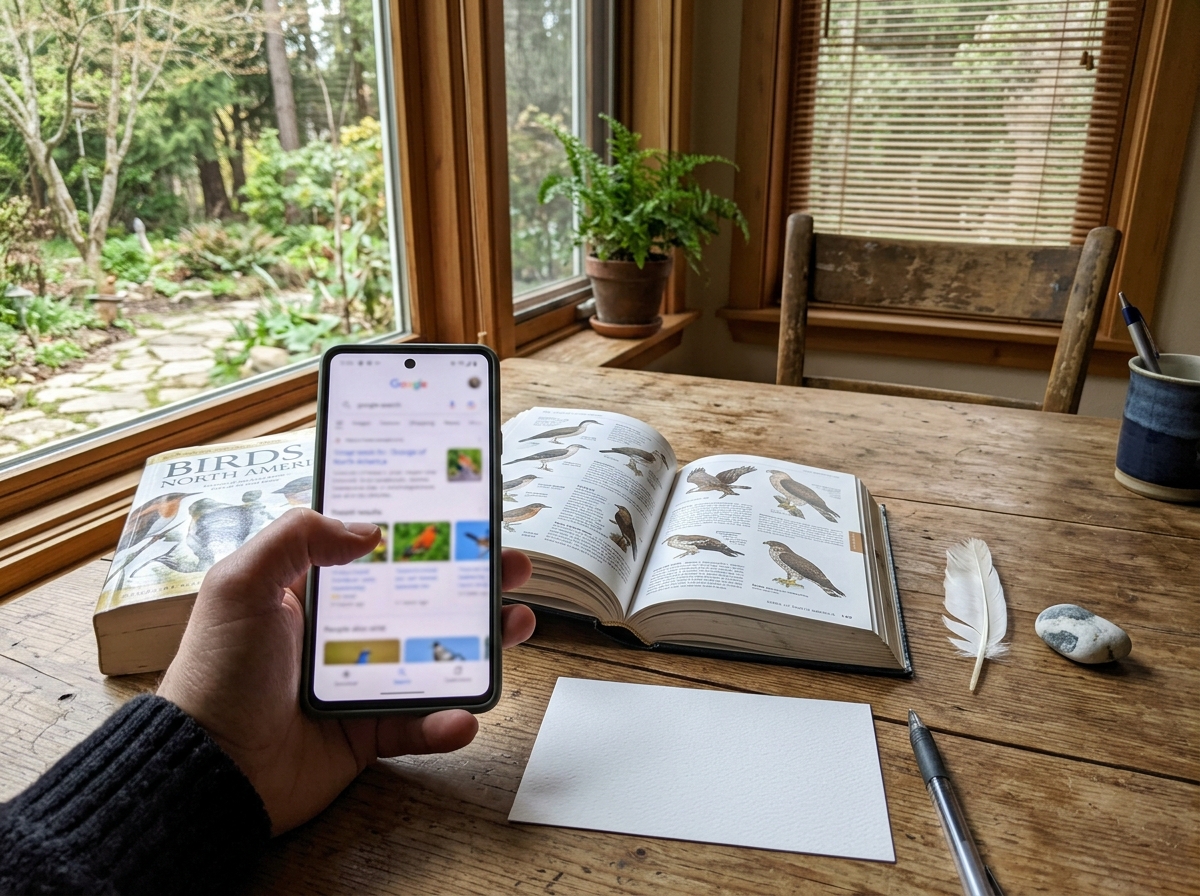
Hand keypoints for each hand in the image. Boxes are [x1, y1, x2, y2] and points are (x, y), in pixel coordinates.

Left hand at [157, 508, 534, 834]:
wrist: (208, 770)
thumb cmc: (216, 674)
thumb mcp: (240, 586)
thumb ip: (296, 538)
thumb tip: (367, 529)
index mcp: (315, 591)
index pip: (377, 549)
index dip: (421, 529)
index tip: (462, 511)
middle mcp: (345, 631)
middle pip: (423, 596)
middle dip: (473, 580)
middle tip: (510, 564)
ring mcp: (362, 681)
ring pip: (437, 656)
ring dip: (483, 643)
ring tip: (517, 625)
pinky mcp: (369, 732)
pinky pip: (419, 725)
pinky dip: (446, 722)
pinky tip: (463, 715)